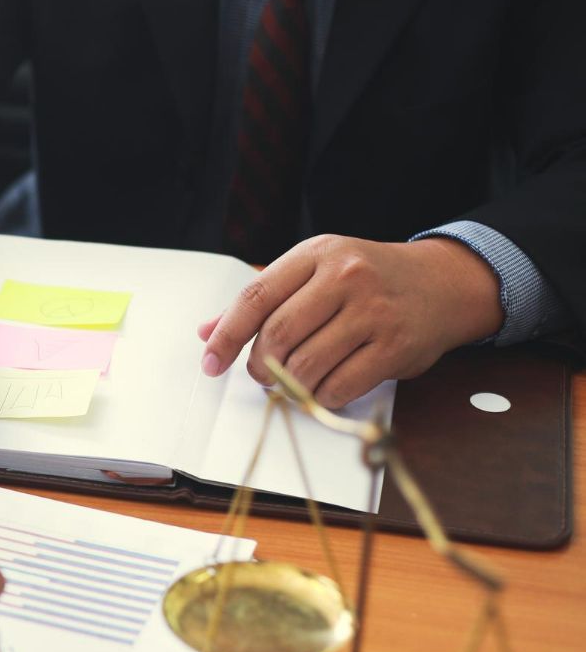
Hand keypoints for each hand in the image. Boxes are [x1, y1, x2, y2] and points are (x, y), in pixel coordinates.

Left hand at [198, 234, 502, 407]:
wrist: (442, 283)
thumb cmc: (367, 279)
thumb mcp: (315, 271)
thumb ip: (263, 299)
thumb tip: (208, 331)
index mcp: (317, 254)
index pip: (255, 297)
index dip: (226, 336)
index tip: (210, 363)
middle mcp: (346, 277)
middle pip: (277, 336)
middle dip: (260, 367)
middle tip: (263, 376)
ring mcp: (373, 311)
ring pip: (306, 366)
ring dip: (291, 385)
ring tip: (294, 382)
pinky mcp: (395, 346)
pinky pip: (339, 386)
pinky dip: (321, 397)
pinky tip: (325, 387)